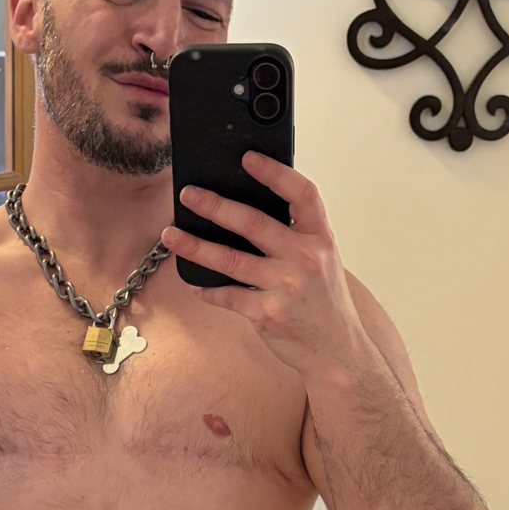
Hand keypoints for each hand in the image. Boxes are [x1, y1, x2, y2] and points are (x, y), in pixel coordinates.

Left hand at [163, 154, 362, 381]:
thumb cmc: (324, 303)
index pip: (302, 194)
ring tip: (171, 234)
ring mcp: (286, 287)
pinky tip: (193, 283)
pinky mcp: (267, 314)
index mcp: (321, 238)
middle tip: (188, 195)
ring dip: (195, 245)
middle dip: (215, 205)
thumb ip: (297, 236)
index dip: (274, 172)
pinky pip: (227, 296)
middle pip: (253, 222)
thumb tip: (248, 211)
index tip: (248, 158)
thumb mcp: (323, 261)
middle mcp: (305, 258)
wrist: (338, 351)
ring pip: (230, 259)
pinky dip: (207, 289)